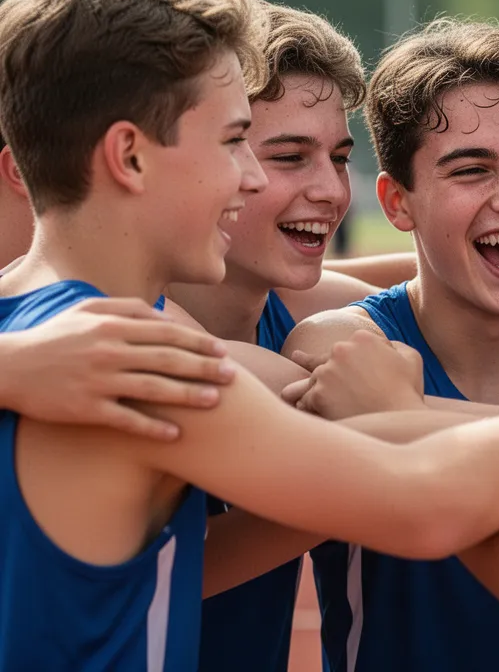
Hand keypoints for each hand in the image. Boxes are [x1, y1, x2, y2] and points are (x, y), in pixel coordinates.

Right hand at [1, 297, 234, 440]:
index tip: (222, 350)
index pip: (167, 333)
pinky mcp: (85, 408)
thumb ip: (128, 308)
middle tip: (232, 375)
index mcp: (112, 326)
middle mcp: (109, 351)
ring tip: (215, 401)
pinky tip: (175, 434)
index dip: (198, 342)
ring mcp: (98, 381)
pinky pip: (126, 419)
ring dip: (187, 395)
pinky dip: (152, 427)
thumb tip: (167, 316)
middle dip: (204, 367)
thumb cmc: (56, 336)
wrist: (9, 367)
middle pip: (167, 359)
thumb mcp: (88, 310)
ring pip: (153, 388)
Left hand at [282, 331, 425, 418]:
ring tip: (326, 402)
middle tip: (332, 385)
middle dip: (333, 372)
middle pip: (328, 359)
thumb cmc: (407, 391)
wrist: (399, 421)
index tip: (341, 365)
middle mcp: (340, 350)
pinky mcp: (318, 395)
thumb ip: (393, 345)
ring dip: (321, 388)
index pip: (348, 345)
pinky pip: (306, 399)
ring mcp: (327, 372)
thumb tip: (384, 346)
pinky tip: (316, 412)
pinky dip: (311, 406)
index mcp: (362, 338)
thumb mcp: (411, 358)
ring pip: (314, 378)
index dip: (349, 358)